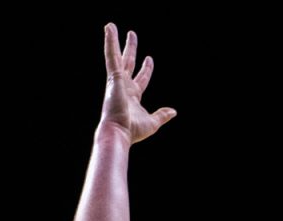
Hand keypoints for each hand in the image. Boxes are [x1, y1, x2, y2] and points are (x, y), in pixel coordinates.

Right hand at [101, 24, 175, 144]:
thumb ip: (162, 115)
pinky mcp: (113, 76)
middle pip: (128, 63)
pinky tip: (109, 28)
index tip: (149, 58)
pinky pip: (111, 55)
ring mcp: (117, 81)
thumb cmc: (133, 131)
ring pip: (116, 56)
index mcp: (133, 97)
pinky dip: (109, 41)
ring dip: (115, 40)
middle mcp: (124, 87)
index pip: (141, 79)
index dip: (146, 69)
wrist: (119, 132)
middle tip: (132, 34)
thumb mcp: (153, 122)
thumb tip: (173, 111)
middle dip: (131, 49)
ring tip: (112, 26)